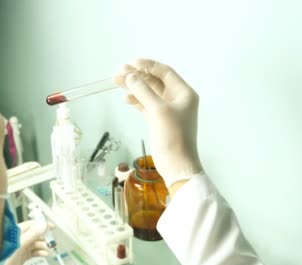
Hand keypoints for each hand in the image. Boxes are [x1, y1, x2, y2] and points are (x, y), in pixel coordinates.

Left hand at [0, 220, 49, 264]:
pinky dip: (39, 252)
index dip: (41, 225)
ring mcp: (19, 249)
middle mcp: (16, 240)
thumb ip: (30, 236)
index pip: (29, 225)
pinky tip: (45, 254)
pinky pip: (33, 252)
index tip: (51, 226)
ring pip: (34, 243)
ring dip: (42, 245)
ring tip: (48, 249)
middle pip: (34, 234)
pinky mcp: (21, 257)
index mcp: (12, 234)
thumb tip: (42, 225)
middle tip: (51, 242)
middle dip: (43, 237)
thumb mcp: (18, 248)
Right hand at [114, 58, 202, 186]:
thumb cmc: (173, 137)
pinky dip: (136, 100)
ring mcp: (168, 110)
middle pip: (154, 81)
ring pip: (148, 93)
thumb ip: (143, 91)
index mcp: (184, 93)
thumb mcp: (158, 111)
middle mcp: (177, 99)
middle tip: (118, 72)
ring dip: (134, 87)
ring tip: (117, 82)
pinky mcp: (159, 120)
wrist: (177, 165)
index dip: (148, 65)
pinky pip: (146, 104)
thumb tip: (130, 76)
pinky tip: (126, 99)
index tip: (131, 63)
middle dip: (137, 76)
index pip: (164, 72)